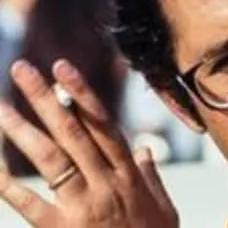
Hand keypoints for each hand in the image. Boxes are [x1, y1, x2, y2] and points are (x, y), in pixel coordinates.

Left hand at [0, 59, 178, 227]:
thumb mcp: (163, 208)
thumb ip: (151, 177)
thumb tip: (145, 150)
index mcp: (128, 173)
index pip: (102, 124)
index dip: (82, 94)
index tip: (62, 68)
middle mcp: (106, 182)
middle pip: (72, 131)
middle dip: (46, 98)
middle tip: (22, 70)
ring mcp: (83, 205)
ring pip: (50, 159)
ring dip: (22, 130)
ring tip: (1, 106)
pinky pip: (29, 202)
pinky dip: (8, 182)